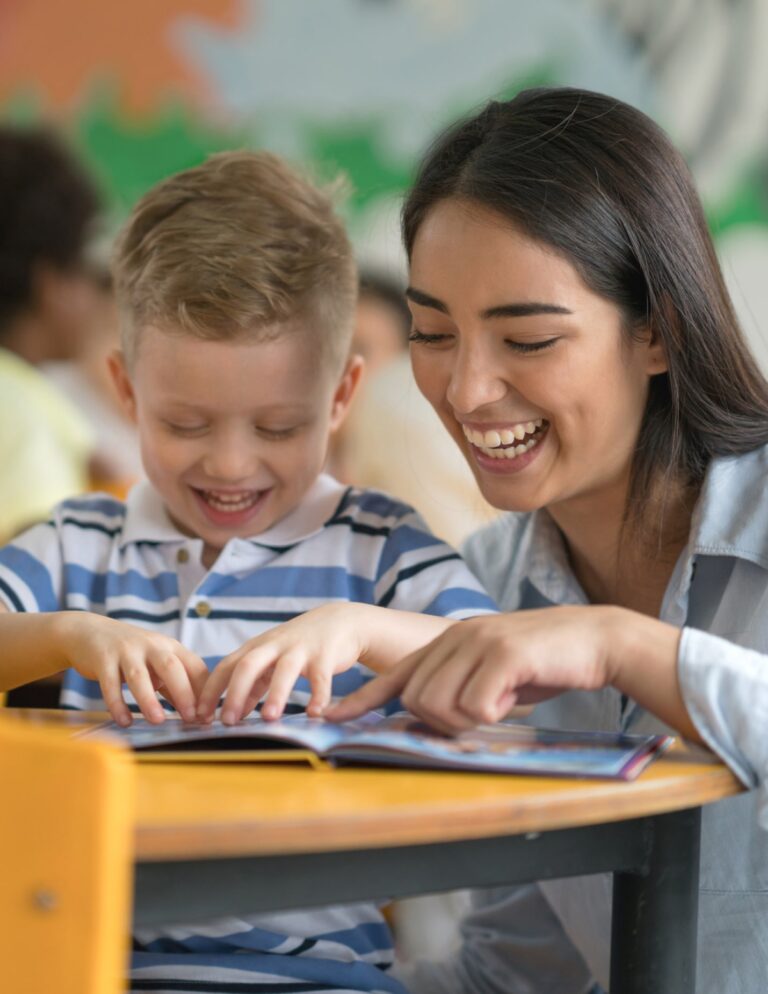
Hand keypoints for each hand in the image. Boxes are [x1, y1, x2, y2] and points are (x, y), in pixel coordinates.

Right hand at [57, 612, 207, 725]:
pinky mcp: (103, 659)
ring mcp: (126, 651)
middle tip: (190, 718)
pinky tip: (124, 721)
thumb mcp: (156, 663)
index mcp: (170, 647)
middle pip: (171, 667)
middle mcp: (151, 646)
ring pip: (140, 676)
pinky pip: (110, 683)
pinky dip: (117, 704)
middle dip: (183, 692)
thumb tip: (195, 716)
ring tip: (158, 721)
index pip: (195, 667)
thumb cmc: (131, 653)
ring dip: (149, 700)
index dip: (204, 691)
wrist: (89, 632)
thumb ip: (173, 686)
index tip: (208, 716)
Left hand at [196, 603, 371, 724]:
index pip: (226, 666)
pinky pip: (321, 677)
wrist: (340, 620)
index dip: (211, 690)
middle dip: (234, 693)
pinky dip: (318, 695)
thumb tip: (237, 712)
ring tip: (270, 718)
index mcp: (257, 648)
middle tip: (226, 722)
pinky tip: (315, 714)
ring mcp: (301, 649)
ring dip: (276, 694)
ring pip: (284, 670)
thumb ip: (255, 684)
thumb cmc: (299, 645)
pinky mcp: (326, 655)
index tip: (198, 716)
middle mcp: (275, 646)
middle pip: (248, 665)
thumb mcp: (272, 659)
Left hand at [325, 606, 618, 732]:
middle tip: (483, 714)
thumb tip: (430, 714)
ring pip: (438, 704)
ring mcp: (476, 641)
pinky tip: (515, 697)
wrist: (594, 639)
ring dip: (467, 719)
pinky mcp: (501, 653)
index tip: (331, 717)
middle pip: (415, 699)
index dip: (362, 699)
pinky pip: (475, 706)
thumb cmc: (544, 663)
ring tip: (500, 703)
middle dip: (441, 722)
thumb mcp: (492, 672)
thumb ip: (459, 685)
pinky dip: (493, 714)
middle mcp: (455, 636)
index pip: (395, 674)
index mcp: (449, 641)